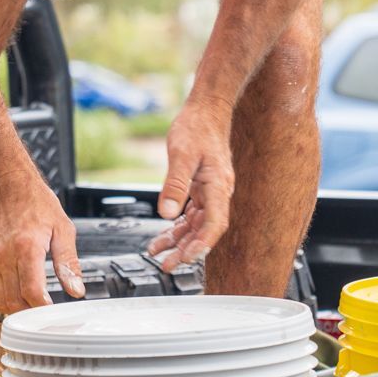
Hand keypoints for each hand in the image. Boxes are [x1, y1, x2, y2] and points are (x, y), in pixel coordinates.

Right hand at [0, 171, 85, 313]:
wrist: (8, 184)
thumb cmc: (36, 202)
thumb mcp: (63, 228)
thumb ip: (68, 262)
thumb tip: (76, 291)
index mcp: (26, 247)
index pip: (32, 292)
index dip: (44, 309)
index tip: (54, 313)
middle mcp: (3, 255)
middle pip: (14, 301)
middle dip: (31, 313)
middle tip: (47, 314)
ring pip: (0, 299)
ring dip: (18, 308)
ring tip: (35, 307)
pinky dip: (7, 297)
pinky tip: (21, 293)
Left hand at [148, 100, 235, 271]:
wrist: (205, 111)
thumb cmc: (197, 127)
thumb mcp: (181, 154)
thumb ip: (174, 185)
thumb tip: (166, 213)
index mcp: (218, 186)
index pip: (215, 224)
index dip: (202, 244)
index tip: (187, 257)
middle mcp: (217, 193)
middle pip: (205, 230)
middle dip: (186, 250)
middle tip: (168, 265)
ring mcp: (210, 191)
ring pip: (196, 225)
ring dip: (179, 241)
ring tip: (159, 255)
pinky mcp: (200, 188)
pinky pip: (191, 214)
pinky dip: (177, 227)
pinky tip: (164, 236)